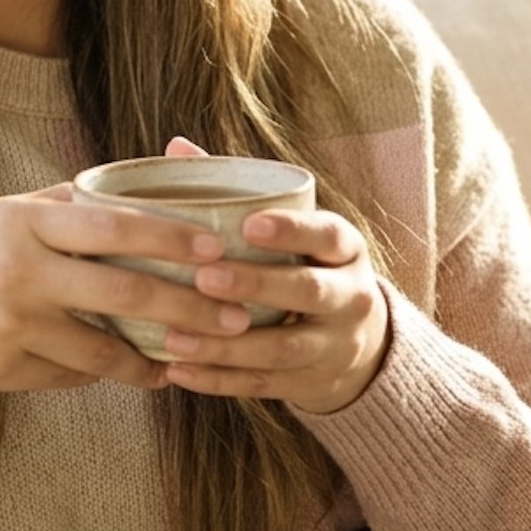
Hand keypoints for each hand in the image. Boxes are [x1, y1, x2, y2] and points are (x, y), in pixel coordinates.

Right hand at [0, 185, 258, 392]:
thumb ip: (61, 211)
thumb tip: (131, 200)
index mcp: (24, 223)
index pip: (116, 225)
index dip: (173, 238)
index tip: (218, 248)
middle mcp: (22, 273)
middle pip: (127, 293)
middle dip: (190, 308)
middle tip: (236, 317)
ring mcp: (12, 327)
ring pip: (105, 350)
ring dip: (155, 358)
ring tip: (190, 360)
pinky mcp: (2, 371)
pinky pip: (69, 375)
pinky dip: (103, 374)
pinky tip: (130, 375)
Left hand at [154, 138, 389, 415]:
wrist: (356, 344)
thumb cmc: (303, 265)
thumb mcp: (292, 229)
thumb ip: (238, 190)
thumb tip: (176, 145)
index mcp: (346, 249)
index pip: (328, 234)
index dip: (292, 230)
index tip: (250, 224)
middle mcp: (350, 297)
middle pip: (308, 291)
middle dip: (256, 286)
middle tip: (204, 277)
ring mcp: (334, 345)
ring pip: (283, 348)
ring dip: (226, 345)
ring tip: (173, 337)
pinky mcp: (311, 383)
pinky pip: (264, 385)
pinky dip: (219, 381)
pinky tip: (177, 370)